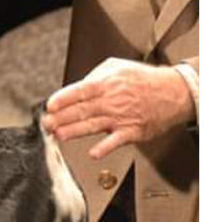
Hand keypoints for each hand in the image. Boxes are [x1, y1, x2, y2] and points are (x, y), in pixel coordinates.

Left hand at [43, 58, 195, 158]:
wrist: (174, 93)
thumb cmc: (144, 80)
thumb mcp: (118, 68)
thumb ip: (95, 76)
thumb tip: (74, 88)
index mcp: (107, 84)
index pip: (80, 91)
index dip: (63, 99)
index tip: (50, 106)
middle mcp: (112, 101)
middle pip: (82, 110)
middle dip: (61, 118)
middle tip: (46, 124)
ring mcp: (121, 117)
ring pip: (93, 125)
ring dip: (74, 131)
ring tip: (59, 135)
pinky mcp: (132, 131)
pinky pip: (116, 141)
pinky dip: (105, 148)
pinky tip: (93, 153)